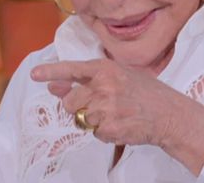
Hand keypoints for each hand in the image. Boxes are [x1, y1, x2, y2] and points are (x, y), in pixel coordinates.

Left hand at [30, 58, 203, 174]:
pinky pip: (94, 133)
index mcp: (105, 70)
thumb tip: (54, 86)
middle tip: (97, 105)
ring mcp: (106, 109)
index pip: (72, 69)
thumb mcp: (117, 77)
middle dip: (78, 107)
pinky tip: (120, 123)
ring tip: (114, 113)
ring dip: (92, 120)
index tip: (35, 74)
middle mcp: (103, 87)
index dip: (51, 72)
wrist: (169, 114)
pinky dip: (104, 131)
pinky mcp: (109, 128)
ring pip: (81, 119)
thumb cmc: (145, 92)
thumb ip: (84, 81)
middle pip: (70, 102)